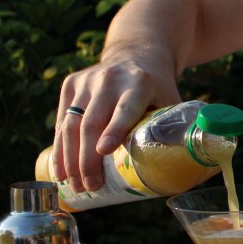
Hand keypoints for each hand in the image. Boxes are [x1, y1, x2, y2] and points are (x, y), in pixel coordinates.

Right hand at [52, 59, 180, 192]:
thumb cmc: (157, 91)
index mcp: (140, 83)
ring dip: (70, 159)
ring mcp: (87, 80)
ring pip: (71, 124)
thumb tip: (182, 168)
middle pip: (92, 122)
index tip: (104, 151)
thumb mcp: (171, 102)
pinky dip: (59, 148)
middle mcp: (110, 78)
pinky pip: (61, 121)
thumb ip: (175, 129)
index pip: (125, 109)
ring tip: (75, 186)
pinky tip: (60, 171)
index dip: (114, 129)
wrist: (136, 56)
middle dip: (88, 159)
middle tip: (90, 187)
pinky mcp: (70, 84)